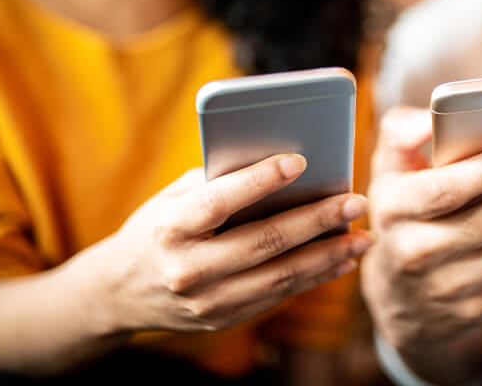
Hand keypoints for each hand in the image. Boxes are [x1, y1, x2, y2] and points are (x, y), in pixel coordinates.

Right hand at [96, 153, 373, 333]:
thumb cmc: (155, 229)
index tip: (301, 160)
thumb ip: (218, 183)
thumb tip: (280, 165)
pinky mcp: (223, 321)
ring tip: (363, 236)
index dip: (261, 180)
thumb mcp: (172, 199)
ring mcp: (207, 302)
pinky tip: (341, 260)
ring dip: (328, 256)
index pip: (220, 201)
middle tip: (355, 202)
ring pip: (279, 277)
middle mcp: (188, 269)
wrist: (119, 293)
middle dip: (316, 221)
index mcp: (170, 229)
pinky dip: (314, 278)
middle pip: (263, 242)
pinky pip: (277, 297)